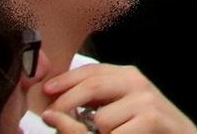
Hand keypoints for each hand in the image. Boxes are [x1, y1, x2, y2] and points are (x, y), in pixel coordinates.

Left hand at [39, 61, 196, 133]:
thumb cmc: (146, 127)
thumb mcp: (117, 110)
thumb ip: (91, 106)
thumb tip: (53, 113)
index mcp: (127, 75)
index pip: (90, 70)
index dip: (65, 80)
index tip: (46, 92)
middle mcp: (137, 81)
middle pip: (92, 86)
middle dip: (67, 103)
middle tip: (52, 118)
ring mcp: (146, 99)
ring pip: (101, 119)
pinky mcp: (151, 118)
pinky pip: (114, 133)